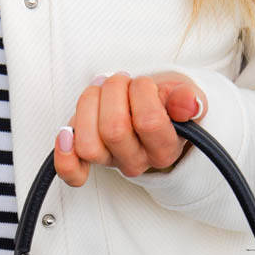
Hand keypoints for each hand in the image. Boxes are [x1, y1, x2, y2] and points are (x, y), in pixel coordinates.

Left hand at [53, 71, 207, 186]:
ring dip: (89, 105)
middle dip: (113, 91)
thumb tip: (189, 104)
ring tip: (101, 92)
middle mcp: (137, 162)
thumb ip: (186, 98)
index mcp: (164, 149)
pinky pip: (71, 171)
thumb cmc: (163, 103)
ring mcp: (111, 162)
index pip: (149, 121)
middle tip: (121, 82)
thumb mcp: (181, 95)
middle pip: (113, 130)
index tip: (144, 84)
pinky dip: (64, 155)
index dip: (143, 92)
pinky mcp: (88, 160)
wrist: (150, 113)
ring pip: (88, 143)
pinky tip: (66, 133)